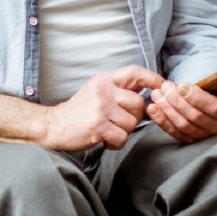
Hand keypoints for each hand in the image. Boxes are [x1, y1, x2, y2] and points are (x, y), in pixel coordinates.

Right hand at [41, 65, 164, 150]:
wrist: (52, 126)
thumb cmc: (78, 113)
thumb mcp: (97, 92)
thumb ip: (120, 91)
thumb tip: (151, 96)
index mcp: (104, 80)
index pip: (134, 73)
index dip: (152, 79)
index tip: (164, 86)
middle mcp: (103, 91)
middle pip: (139, 104)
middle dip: (134, 117)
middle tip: (117, 121)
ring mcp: (100, 108)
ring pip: (132, 123)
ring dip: (123, 131)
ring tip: (107, 130)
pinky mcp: (98, 126)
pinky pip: (123, 137)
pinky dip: (116, 143)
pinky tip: (104, 139)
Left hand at [146, 66, 216, 143]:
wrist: (214, 106)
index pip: (213, 108)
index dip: (197, 98)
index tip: (182, 84)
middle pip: (195, 117)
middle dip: (177, 101)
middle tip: (165, 86)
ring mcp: (202, 136)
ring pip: (182, 125)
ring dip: (167, 109)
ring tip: (157, 94)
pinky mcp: (188, 140)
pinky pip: (173, 133)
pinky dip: (161, 121)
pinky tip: (152, 108)